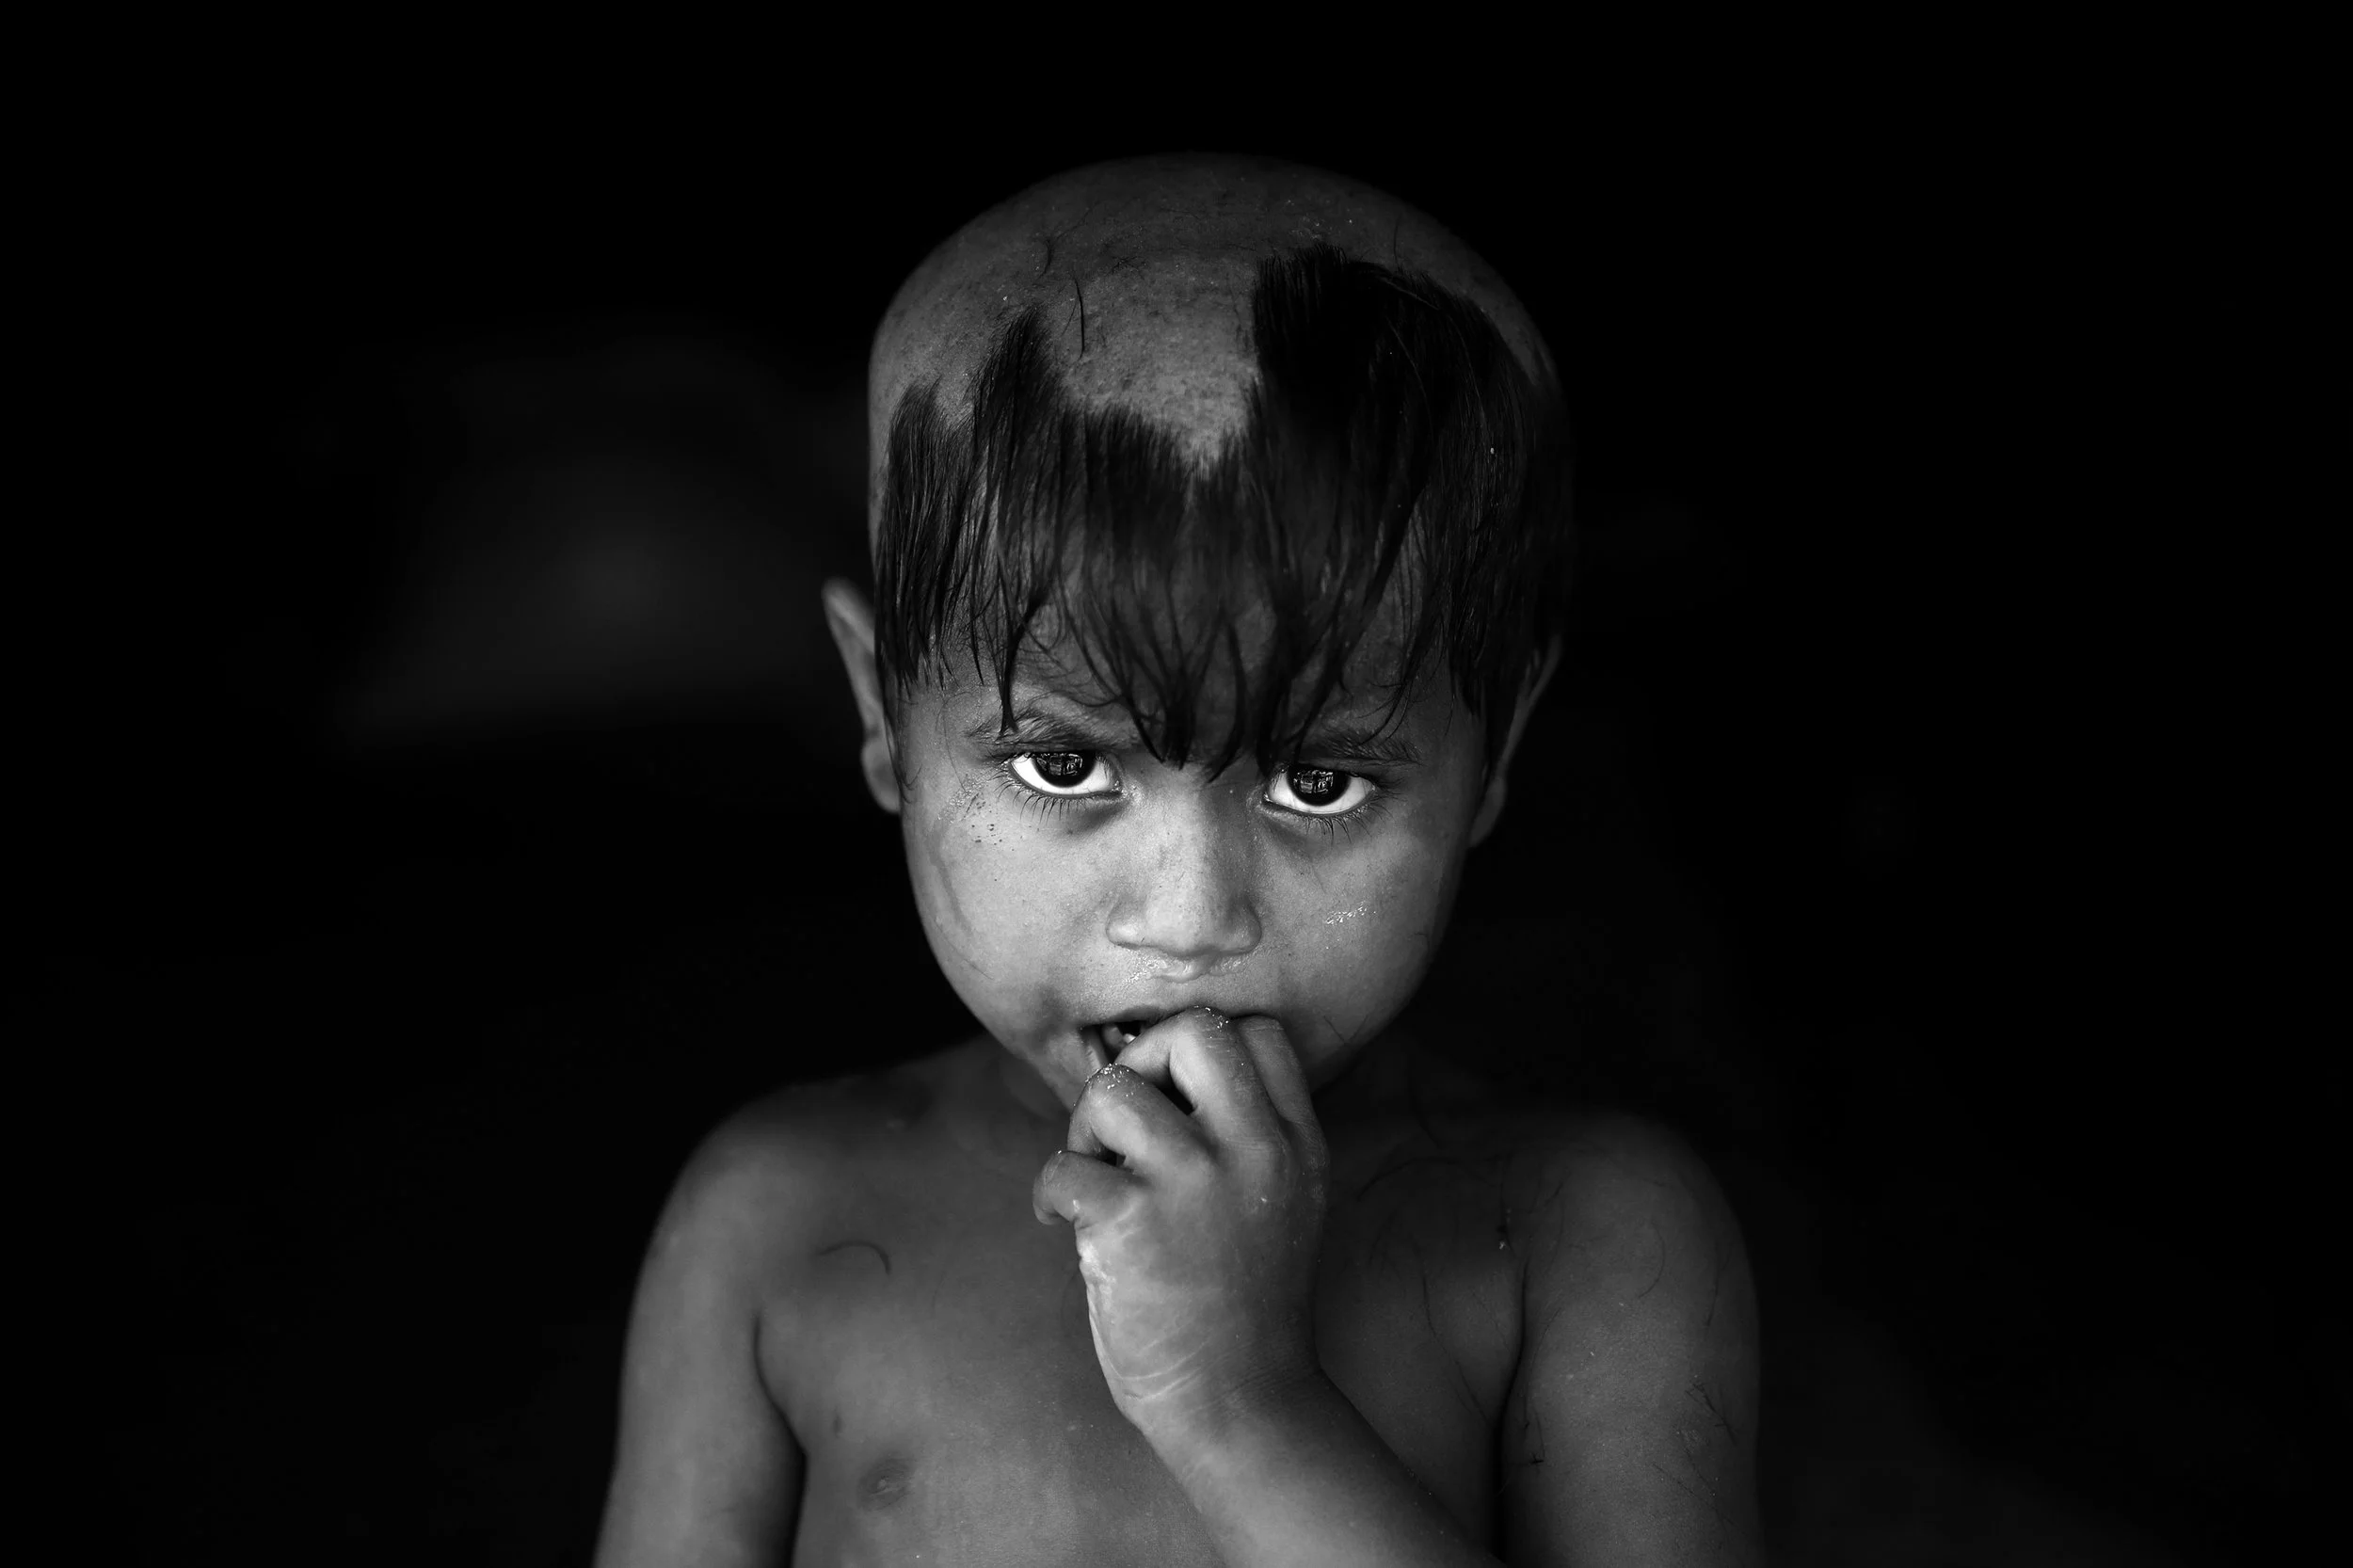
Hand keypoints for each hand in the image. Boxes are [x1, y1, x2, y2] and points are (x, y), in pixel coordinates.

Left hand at [1031, 1008, 1330, 1444]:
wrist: (1240, 1403)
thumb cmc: (1246, 1304)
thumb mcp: (1286, 1202)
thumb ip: (1248, 1134)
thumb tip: (1159, 1064)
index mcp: (1294, 1142)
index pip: (1255, 1031)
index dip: (1198, 1051)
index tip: (1174, 1099)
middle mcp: (1253, 1150)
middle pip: (1190, 1030)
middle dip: (1140, 1062)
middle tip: (1125, 1124)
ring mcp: (1193, 1183)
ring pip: (1113, 1090)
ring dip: (1085, 1130)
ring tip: (1095, 1177)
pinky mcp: (1131, 1223)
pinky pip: (1064, 1164)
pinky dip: (1050, 1192)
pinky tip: (1065, 1224)